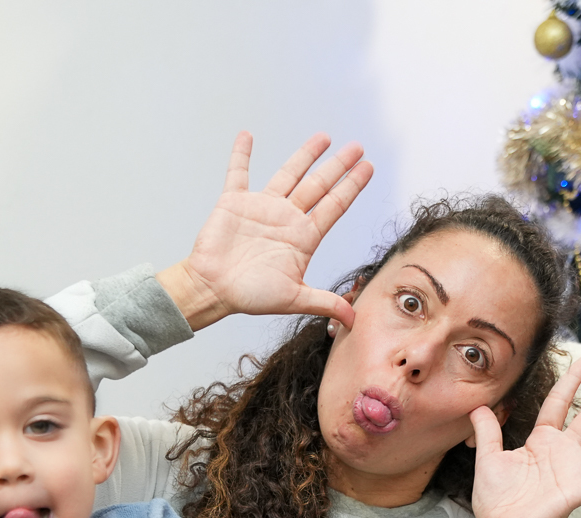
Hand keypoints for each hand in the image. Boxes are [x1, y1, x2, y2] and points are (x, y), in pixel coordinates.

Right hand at [158, 132, 373, 330]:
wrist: (212, 290)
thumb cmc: (250, 296)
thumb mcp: (293, 299)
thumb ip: (325, 302)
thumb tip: (353, 319)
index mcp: (303, 238)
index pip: (334, 206)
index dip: (352, 187)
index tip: (368, 168)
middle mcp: (287, 219)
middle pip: (319, 186)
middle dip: (338, 166)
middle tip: (357, 147)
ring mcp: (262, 208)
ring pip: (289, 174)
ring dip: (305, 155)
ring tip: (324, 137)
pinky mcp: (234, 202)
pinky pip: (238, 172)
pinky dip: (241, 154)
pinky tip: (247, 136)